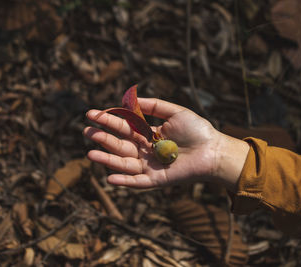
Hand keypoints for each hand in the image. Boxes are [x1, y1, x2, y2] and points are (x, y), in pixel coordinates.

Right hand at [84, 98, 248, 189]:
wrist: (214, 150)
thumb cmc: (197, 130)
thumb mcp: (175, 112)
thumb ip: (154, 106)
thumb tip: (131, 99)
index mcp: (148, 134)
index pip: (123, 127)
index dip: (108, 120)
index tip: (92, 113)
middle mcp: (145, 150)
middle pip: (119, 145)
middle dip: (102, 138)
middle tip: (86, 130)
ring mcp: (149, 165)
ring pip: (124, 163)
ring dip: (107, 160)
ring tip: (90, 153)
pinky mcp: (156, 179)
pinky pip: (137, 182)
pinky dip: (124, 181)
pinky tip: (110, 178)